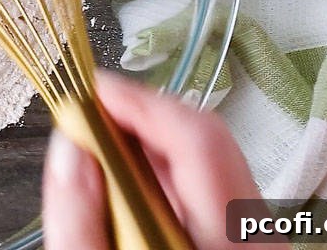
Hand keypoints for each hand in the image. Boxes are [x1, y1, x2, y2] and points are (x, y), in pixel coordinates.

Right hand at [43, 70, 284, 249]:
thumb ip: (78, 219)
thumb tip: (69, 150)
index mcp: (228, 242)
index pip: (195, 137)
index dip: (138, 103)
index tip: (90, 92)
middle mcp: (256, 239)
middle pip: (204, 144)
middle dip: (138, 123)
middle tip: (86, 122)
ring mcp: (257, 245)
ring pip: (208, 167)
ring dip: (149, 153)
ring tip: (98, 162)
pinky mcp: (244, 249)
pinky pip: (210, 196)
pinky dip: (165, 183)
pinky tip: (128, 199)